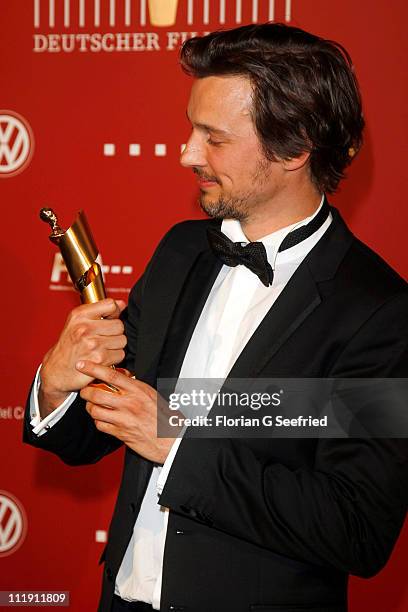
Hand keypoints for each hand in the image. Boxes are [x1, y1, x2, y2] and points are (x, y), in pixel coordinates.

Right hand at [39, 299, 126, 414]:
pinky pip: (120, 354)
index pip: (110, 305)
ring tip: (102, 348)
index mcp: (80, 316)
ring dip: (115, 346)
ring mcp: (93, 344)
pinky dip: (114, 358)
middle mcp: (85, 328)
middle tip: (103, 338)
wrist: (57, 369)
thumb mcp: (77, 322)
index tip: (109, 319)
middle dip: (115, 333)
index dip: (114, 312)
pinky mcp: (100, 358)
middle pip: (119, 325)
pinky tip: (103, 358)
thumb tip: (121, 303)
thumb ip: (100, 310)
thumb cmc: (68, 346)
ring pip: (122, 340)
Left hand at [78, 361, 174, 463]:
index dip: (94, 369)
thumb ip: (135, 386)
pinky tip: (102, 420)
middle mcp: (130, 403)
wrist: (172, 440)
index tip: (83, 365)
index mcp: (138, 390)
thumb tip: (120, 377)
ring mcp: (124, 419)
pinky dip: (98, 422)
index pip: (112, 376)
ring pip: (95, 410)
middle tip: (84, 390)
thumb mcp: (151, 395)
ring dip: (90, 408)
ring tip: (93, 406)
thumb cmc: (164, 417)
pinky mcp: (121, 434)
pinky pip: (100, 426)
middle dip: (85, 391)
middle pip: (97, 394)